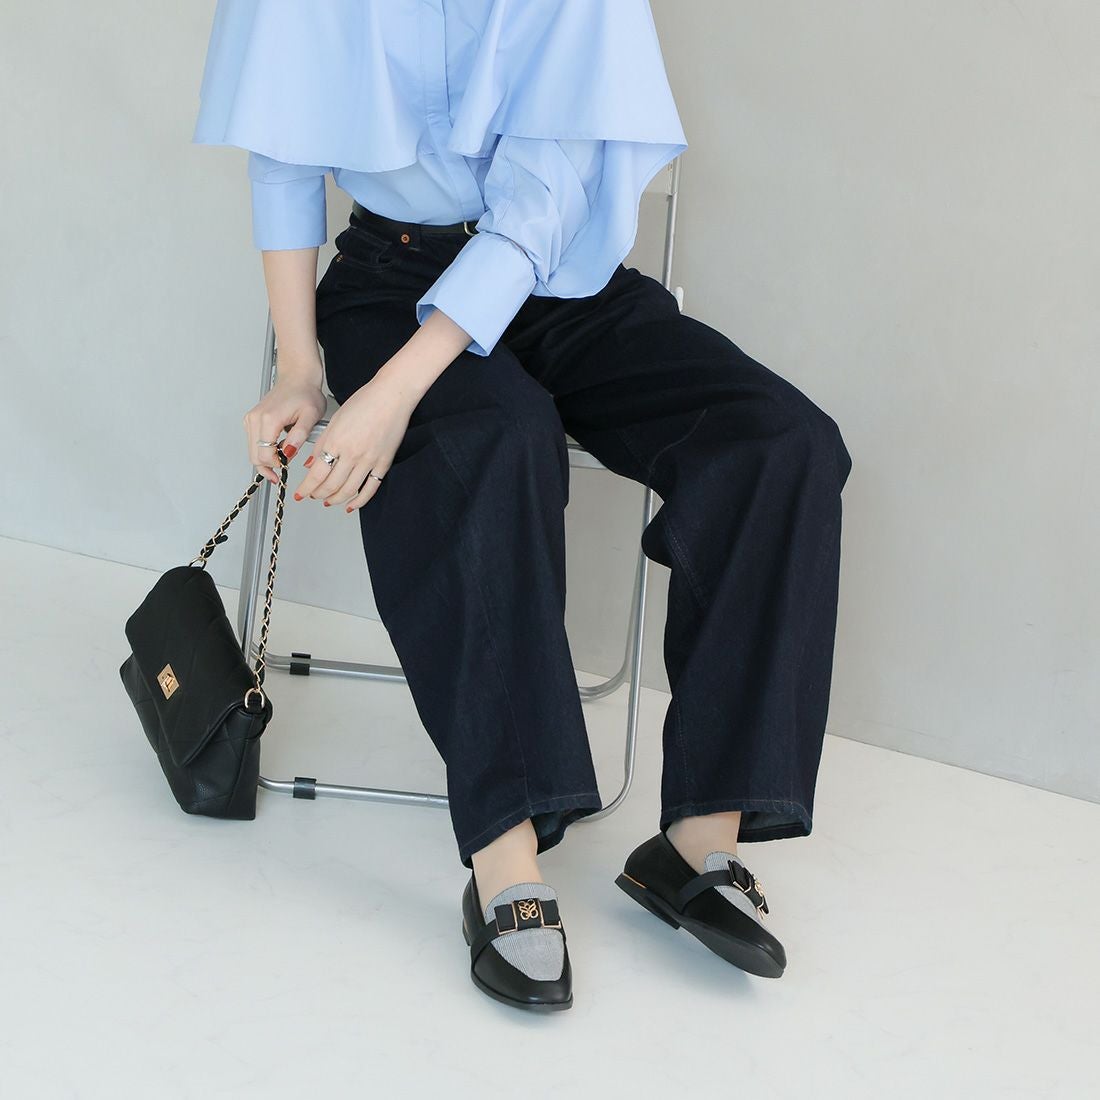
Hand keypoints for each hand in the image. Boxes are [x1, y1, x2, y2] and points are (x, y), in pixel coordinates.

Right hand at [242, 366, 327, 484]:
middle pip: (254, 456)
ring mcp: (251, 419)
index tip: (286, 469)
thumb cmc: (305, 393)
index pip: (264, 455)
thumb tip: (288, 453)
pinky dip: (263, 450)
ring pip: (252, 451)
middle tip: (284, 470)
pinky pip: (253, 442)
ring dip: (266, 459)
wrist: (297, 377)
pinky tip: (277, 448)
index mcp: (269, 419)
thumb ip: (299, 436)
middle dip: (269, 466)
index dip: (276, 466)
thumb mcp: (310, 416)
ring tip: (283, 458)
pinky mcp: (251, 420)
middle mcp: (255, 419)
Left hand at [292, 373, 414, 511]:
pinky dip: (359, 500)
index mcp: (337, 441)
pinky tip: (351, 505)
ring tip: (328, 501)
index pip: (317, 474)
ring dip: (335, 500)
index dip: (306, 488)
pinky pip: (370, 488)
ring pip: (349, 490)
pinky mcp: (383, 463)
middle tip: (312, 496)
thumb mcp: (335, 420)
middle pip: (331, 485)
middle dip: (318, 494)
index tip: (301, 493)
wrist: (392, 396)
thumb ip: (322, 444)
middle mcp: (352, 453)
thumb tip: (311, 465)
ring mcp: (369, 460)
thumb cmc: (366, 401)